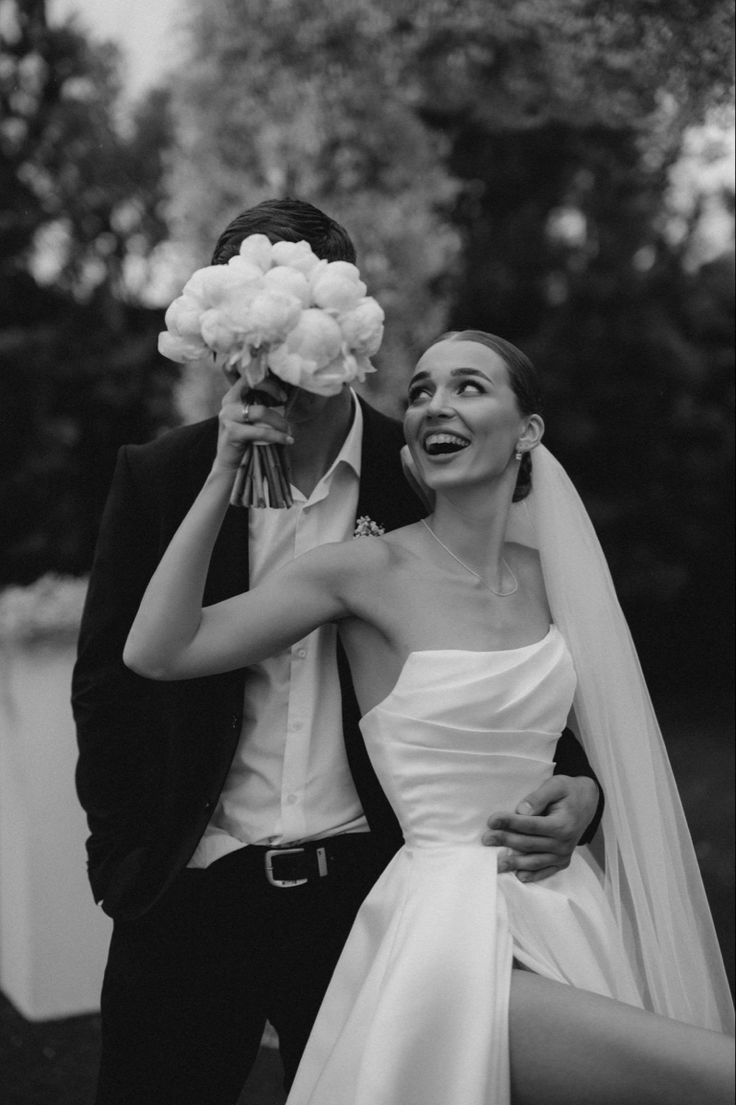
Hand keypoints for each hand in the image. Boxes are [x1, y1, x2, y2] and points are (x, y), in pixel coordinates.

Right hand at [214, 377, 293, 472]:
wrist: (228, 462)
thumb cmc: (244, 439)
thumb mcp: (249, 418)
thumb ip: (258, 405)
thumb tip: (283, 396)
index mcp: (232, 396)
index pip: (249, 377)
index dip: (267, 382)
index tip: (282, 395)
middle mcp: (227, 403)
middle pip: (255, 388)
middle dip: (274, 392)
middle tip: (286, 404)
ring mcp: (228, 417)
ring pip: (261, 411)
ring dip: (279, 421)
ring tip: (289, 430)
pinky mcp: (232, 432)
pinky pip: (261, 431)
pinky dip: (277, 436)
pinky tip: (288, 440)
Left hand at [481, 775, 599, 883]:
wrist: (587, 802)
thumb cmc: (568, 791)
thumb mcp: (556, 785)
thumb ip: (539, 797)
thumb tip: (521, 811)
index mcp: (563, 824)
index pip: (531, 825)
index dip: (510, 823)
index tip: (491, 820)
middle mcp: (564, 843)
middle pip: (529, 844)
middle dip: (505, 841)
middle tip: (486, 839)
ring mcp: (564, 855)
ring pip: (534, 861)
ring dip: (513, 863)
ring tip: (495, 863)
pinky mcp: (563, 861)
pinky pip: (546, 871)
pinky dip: (532, 875)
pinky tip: (518, 876)